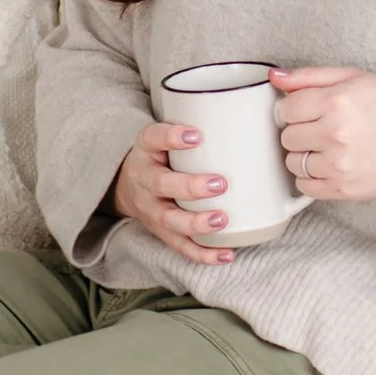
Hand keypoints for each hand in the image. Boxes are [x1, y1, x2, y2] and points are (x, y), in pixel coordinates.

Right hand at [111, 119, 237, 266]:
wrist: (128, 185)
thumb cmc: (160, 156)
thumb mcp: (165, 136)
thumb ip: (192, 125)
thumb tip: (247, 120)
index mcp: (146, 150)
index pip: (153, 138)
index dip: (172, 137)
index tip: (196, 135)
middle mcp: (144, 180)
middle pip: (162, 184)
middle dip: (191, 186)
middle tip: (219, 183)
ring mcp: (151, 210)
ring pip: (169, 220)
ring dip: (196, 223)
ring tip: (221, 220)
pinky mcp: (161, 232)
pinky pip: (180, 246)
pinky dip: (203, 254)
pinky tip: (226, 254)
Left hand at [271, 67, 375, 203]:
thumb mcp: (353, 78)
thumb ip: (309, 76)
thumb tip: (274, 77)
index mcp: (337, 102)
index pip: (286, 109)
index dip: (293, 109)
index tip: (307, 111)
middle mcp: (336, 134)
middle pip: (287, 136)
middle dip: (299, 131)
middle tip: (319, 128)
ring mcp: (339, 165)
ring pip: (292, 162)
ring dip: (302, 155)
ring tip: (325, 147)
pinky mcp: (343, 189)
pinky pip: (304, 186)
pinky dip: (310, 177)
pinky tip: (327, 165)